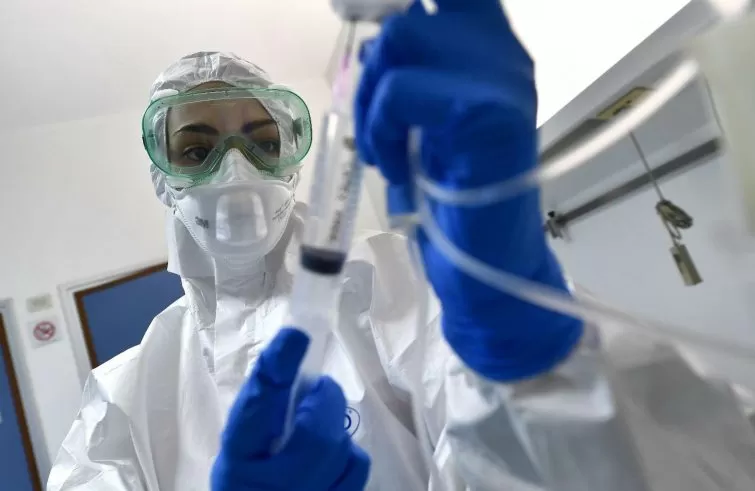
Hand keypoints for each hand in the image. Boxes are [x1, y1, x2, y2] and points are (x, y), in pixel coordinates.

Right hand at [211, 328, 369, 490]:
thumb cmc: (250, 475)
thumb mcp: (243, 447)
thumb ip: (264, 412)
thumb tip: (293, 363)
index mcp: (236, 465)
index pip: (256, 411)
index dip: (277, 369)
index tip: (294, 336)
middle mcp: (271, 488)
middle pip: (316, 436)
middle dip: (326, 400)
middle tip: (321, 387)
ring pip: (341, 449)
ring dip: (335, 424)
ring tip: (321, 422)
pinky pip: (357, 467)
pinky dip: (350, 451)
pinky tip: (334, 453)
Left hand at [355, 0, 582, 381]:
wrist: (487, 268)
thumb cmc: (453, 201)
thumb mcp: (425, 125)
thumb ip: (411, 76)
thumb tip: (371, 43)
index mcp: (492, 52)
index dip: (404, 6)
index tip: (379, 49)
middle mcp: (504, 55)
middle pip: (408, 18)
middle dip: (373, 72)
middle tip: (378, 127)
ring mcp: (502, 81)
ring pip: (400, 40)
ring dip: (374, 103)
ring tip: (388, 151)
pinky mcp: (487, 114)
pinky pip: (399, 91)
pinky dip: (382, 131)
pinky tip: (398, 168)